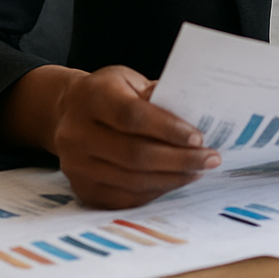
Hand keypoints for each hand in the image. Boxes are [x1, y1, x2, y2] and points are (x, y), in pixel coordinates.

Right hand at [0, 64, 220, 208]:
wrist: (68, 113)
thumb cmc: (109, 93)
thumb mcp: (129, 80)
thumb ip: (157, 95)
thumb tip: (196, 114)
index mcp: (91, 96)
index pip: (132, 116)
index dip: (168, 129)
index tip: (198, 137)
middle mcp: (76, 132)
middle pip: (134, 154)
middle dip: (179, 159)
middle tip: (210, 158)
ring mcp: (75, 165)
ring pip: (132, 180)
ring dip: (172, 178)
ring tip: (198, 170)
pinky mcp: (82, 188)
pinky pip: (125, 198)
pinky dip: (156, 191)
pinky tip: (175, 180)